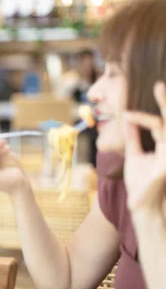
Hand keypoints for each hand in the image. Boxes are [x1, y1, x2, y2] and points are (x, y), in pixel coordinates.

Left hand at [123, 82, 165, 215]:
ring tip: (159, 89)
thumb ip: (132, 138)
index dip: (146, 114)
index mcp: (164, 144)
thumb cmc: (141, 183)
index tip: (126, 113)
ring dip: (164, 106)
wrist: (142, 205)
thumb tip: (128, 120)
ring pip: (165, 126)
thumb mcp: (134, 156)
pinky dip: (147, 123)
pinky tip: (131, 119)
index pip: (160, 123)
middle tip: (159, 84)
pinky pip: (162, 135)